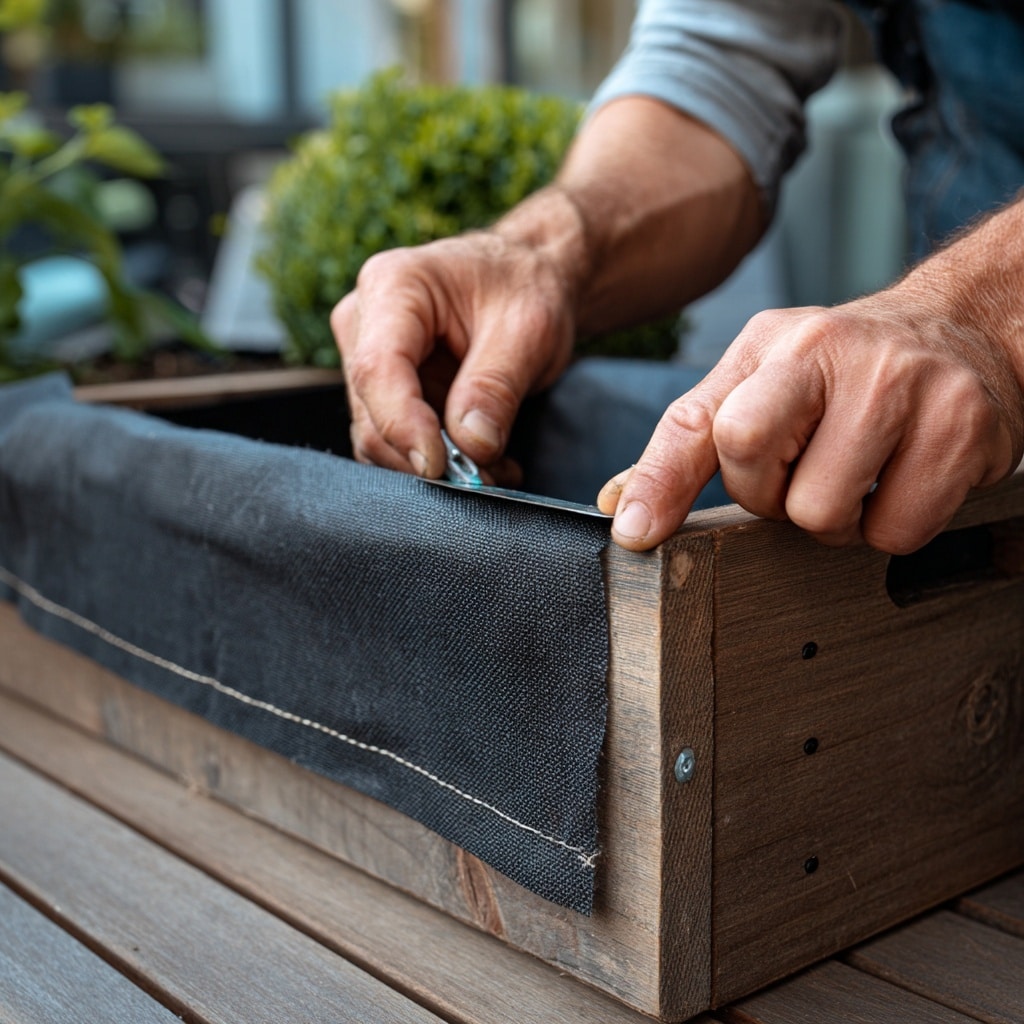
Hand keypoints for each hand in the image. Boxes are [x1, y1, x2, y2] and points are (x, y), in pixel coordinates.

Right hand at [331, 215, 578, 482]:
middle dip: (427, 456)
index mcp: (392, 287)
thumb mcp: (528, 330)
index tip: (439, 464)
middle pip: (372, 413)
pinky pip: (396, 443)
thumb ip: (495, 386)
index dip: (402, 425)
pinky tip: (484, 460)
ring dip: (435, 466)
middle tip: (490, 477)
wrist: (527, 277)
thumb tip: (471, 446)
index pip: (376, 369)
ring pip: (379, 438)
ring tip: (497, 469)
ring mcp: (367, 360)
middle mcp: (364, 322)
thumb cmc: (525, 287)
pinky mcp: (383, 393)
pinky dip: (438, 461)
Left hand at [598, 289, 1023, 552]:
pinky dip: (894, 525)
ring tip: (859, 475)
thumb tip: (620, 505)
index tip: (635, 536)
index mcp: (770, 345)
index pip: (697, 421)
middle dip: (770, 498)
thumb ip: (690, 441)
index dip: (660, 482)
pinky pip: (896, 531)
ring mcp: (901, 385)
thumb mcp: (759, 380)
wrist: (962, 332)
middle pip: (755, 469)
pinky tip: (904, 479)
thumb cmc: (845, 370)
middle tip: (804, 473)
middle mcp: (831, 351)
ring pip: (823, 513)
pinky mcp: (961, 426)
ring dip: (836, 519)